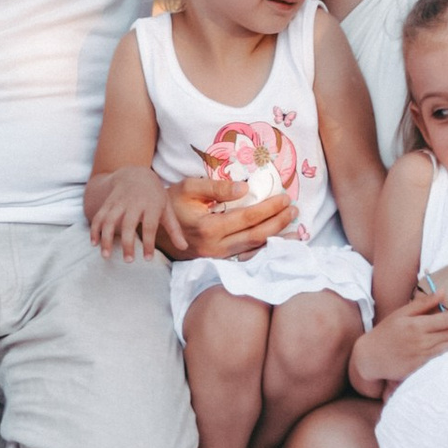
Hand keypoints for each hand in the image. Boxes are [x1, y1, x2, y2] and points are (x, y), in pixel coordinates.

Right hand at [89, 167, 178, 260]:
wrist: (136, 174)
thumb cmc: (154, 196)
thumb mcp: (166, 209)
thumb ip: (174, 229)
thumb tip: (184, 248)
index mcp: (151, 205)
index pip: (150, 226)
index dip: (149, 243)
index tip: (148, 259)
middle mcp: (133, 203)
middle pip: (128, 224)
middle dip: (127, 243)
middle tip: (128, 261)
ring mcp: (118, 202)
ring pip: (109, 220)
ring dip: (106, 238)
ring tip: (106, 255)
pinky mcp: (107, 203)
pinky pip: (99, 216)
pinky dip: (95, 229)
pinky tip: (94, 243)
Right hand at [170, 172, 292, 261]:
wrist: (152, 228)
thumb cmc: (171, 203)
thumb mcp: (189, 188)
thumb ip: (216, 188)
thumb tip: (245, 188)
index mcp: (209, 227)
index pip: (248, 217)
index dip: (269, 208)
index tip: (284, 197)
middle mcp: (215, 246)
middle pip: (256, 236)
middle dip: (278, 222)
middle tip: (294, 209)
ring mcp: (216, 256)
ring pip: (253, 249)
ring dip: (276, 238)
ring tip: (295, 227)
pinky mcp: (217, 259)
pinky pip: (245, 255)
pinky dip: (264, 249)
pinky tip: (277, 242)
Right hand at [350, 288, 447, 392]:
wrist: (371, 357)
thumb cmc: (386, 332)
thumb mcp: (401, 314)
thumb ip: (423, 304)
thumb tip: (443, 292)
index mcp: (416, 324)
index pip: (447, 319)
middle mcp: (421, 340)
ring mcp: (422, 355)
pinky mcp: (421, 366)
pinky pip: (441, 357)